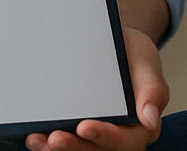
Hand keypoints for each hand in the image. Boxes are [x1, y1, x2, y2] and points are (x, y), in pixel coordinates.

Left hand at [24, 25, 167, 150]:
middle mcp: (122, 136)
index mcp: (143, 125)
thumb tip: (150, 118)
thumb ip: (152, 89)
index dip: (105, 136)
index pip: (126, 140)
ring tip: (38, 140)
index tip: (83, 126)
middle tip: (54, 138)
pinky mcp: (81, 134)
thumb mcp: (145, 62)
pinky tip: (35, 137)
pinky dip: (50, 145)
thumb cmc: (132, 54)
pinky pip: (69, 145)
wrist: (114, 46)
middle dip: (76, 148)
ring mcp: (100, 137)